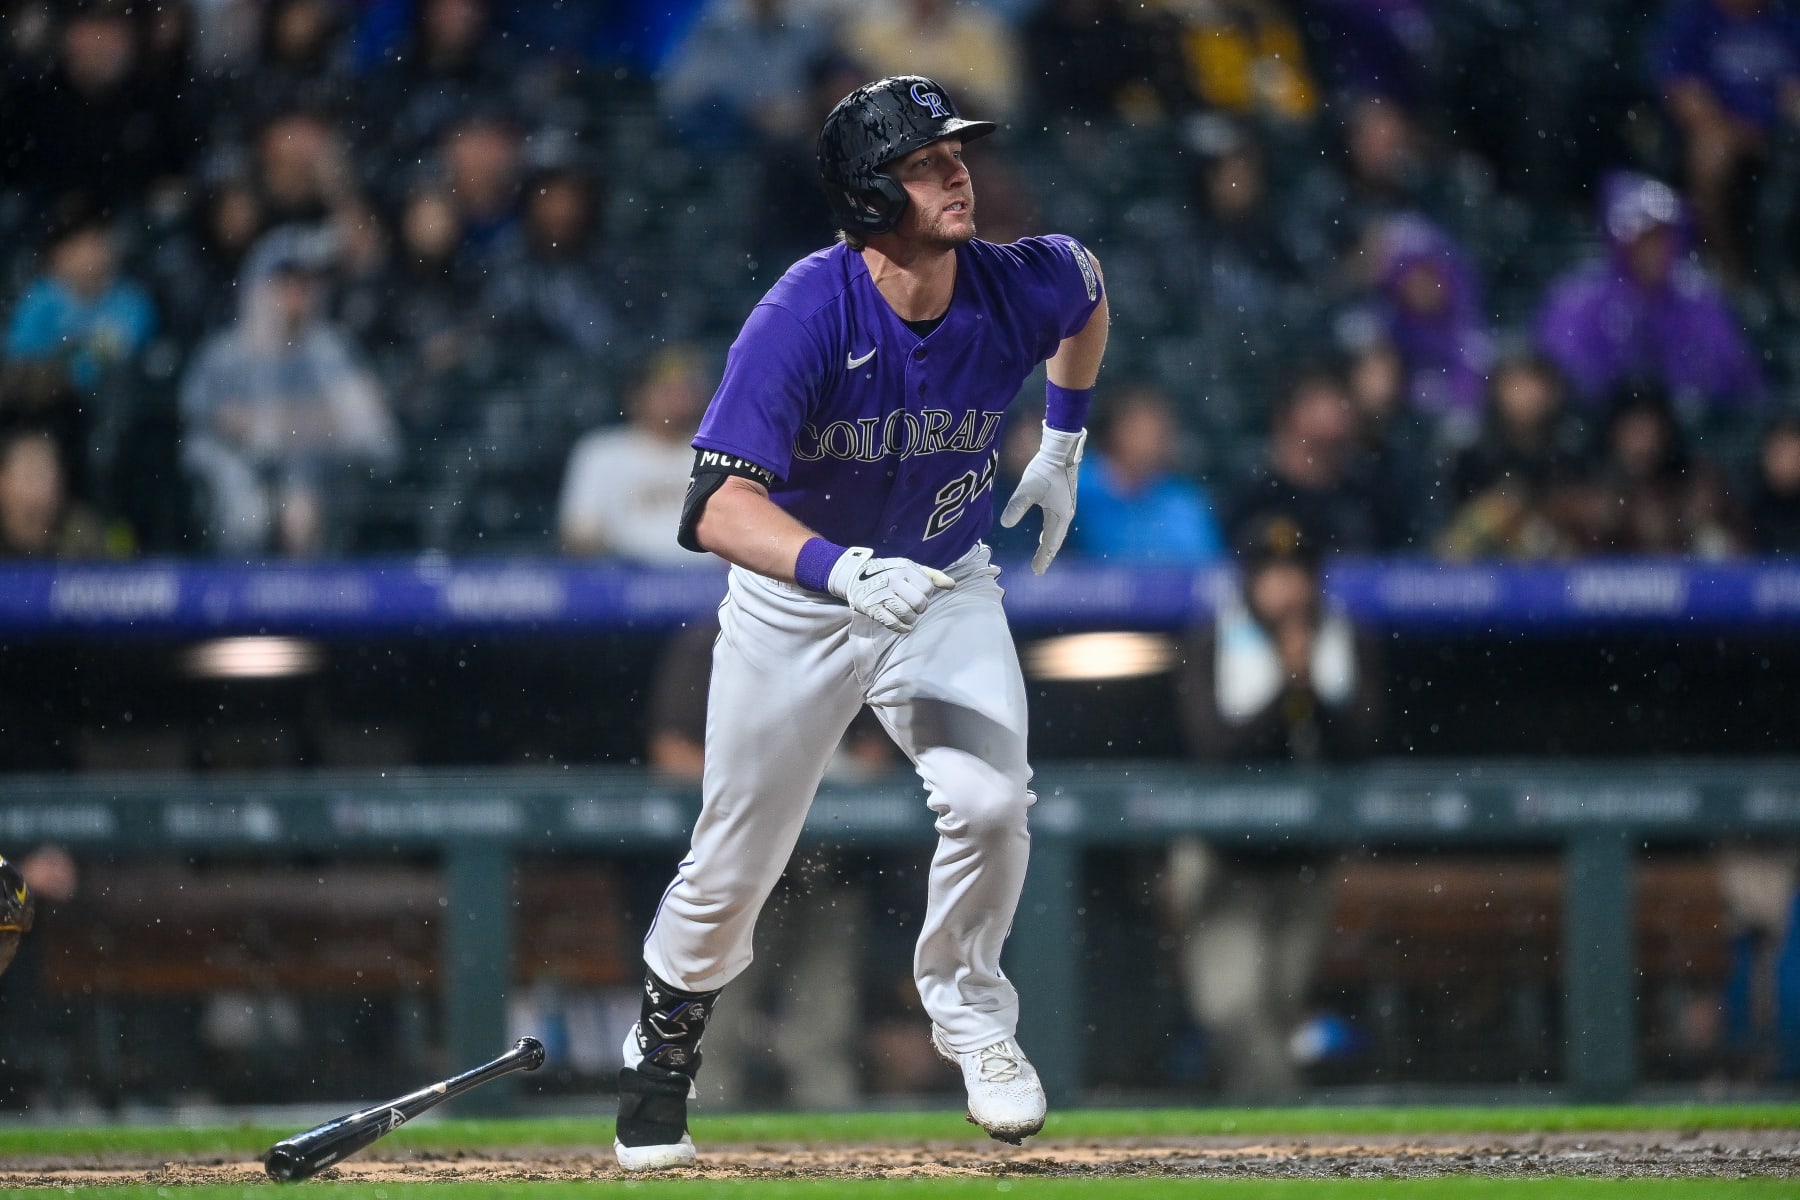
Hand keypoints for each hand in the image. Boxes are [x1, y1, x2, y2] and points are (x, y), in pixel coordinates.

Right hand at [828, 546, 956, 632]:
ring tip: (908, 617)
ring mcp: (882, 595)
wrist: (856, 576)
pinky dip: (901, 628)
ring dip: (911, 620)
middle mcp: (894, 580)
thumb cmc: (889, 572)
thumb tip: (952, 585)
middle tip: (914, 608)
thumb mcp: (909, 567)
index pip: (928, 588)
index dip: (927, 595)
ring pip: (907, 615)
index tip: (920, 595)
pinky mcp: (873, 608)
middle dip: (919, 609)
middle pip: (919, 603)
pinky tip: (903, 627)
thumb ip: (932, 576)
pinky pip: (893, 623)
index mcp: (905, 568)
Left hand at [1000, 424, 1085, 573]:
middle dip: (1046, 555)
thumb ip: (1016, 506)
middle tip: (1038, 569)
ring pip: (1056, 531)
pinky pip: (1056, 522)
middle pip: (1055, 540)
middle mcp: (1066, 514)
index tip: (1036, 572)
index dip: (1043, 558)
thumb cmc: (1046, 468)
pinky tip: (1045, 532)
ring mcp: (1066, 506)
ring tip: (1042, 554)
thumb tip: (1005, 525)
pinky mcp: (1063, 498)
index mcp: (1060, 516)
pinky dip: (1050, 532)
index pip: (1051, 544)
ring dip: (1049, 544)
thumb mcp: (1028, 488)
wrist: (1061, 450)